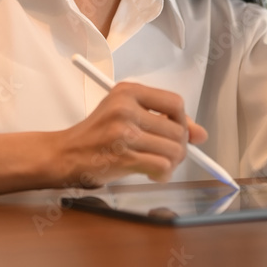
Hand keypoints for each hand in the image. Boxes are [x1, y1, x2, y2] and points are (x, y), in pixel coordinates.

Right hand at [46, 82, 207, 187]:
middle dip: (180, 148)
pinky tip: (152, 174)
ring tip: (159, 165)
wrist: (65, 154)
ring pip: (173, 150)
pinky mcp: (122, 157)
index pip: (175, 102)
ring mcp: (123, 133)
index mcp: (128, 91)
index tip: (178, 132)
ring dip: (172, 163)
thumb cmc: (97, 134)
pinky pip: (162, 166)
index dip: (183, 121)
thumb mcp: (126, 114)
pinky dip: (163, 174)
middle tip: (167, 155)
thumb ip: (163, 120)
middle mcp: (126, 108)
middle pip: (178, 129)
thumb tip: (202, 134)